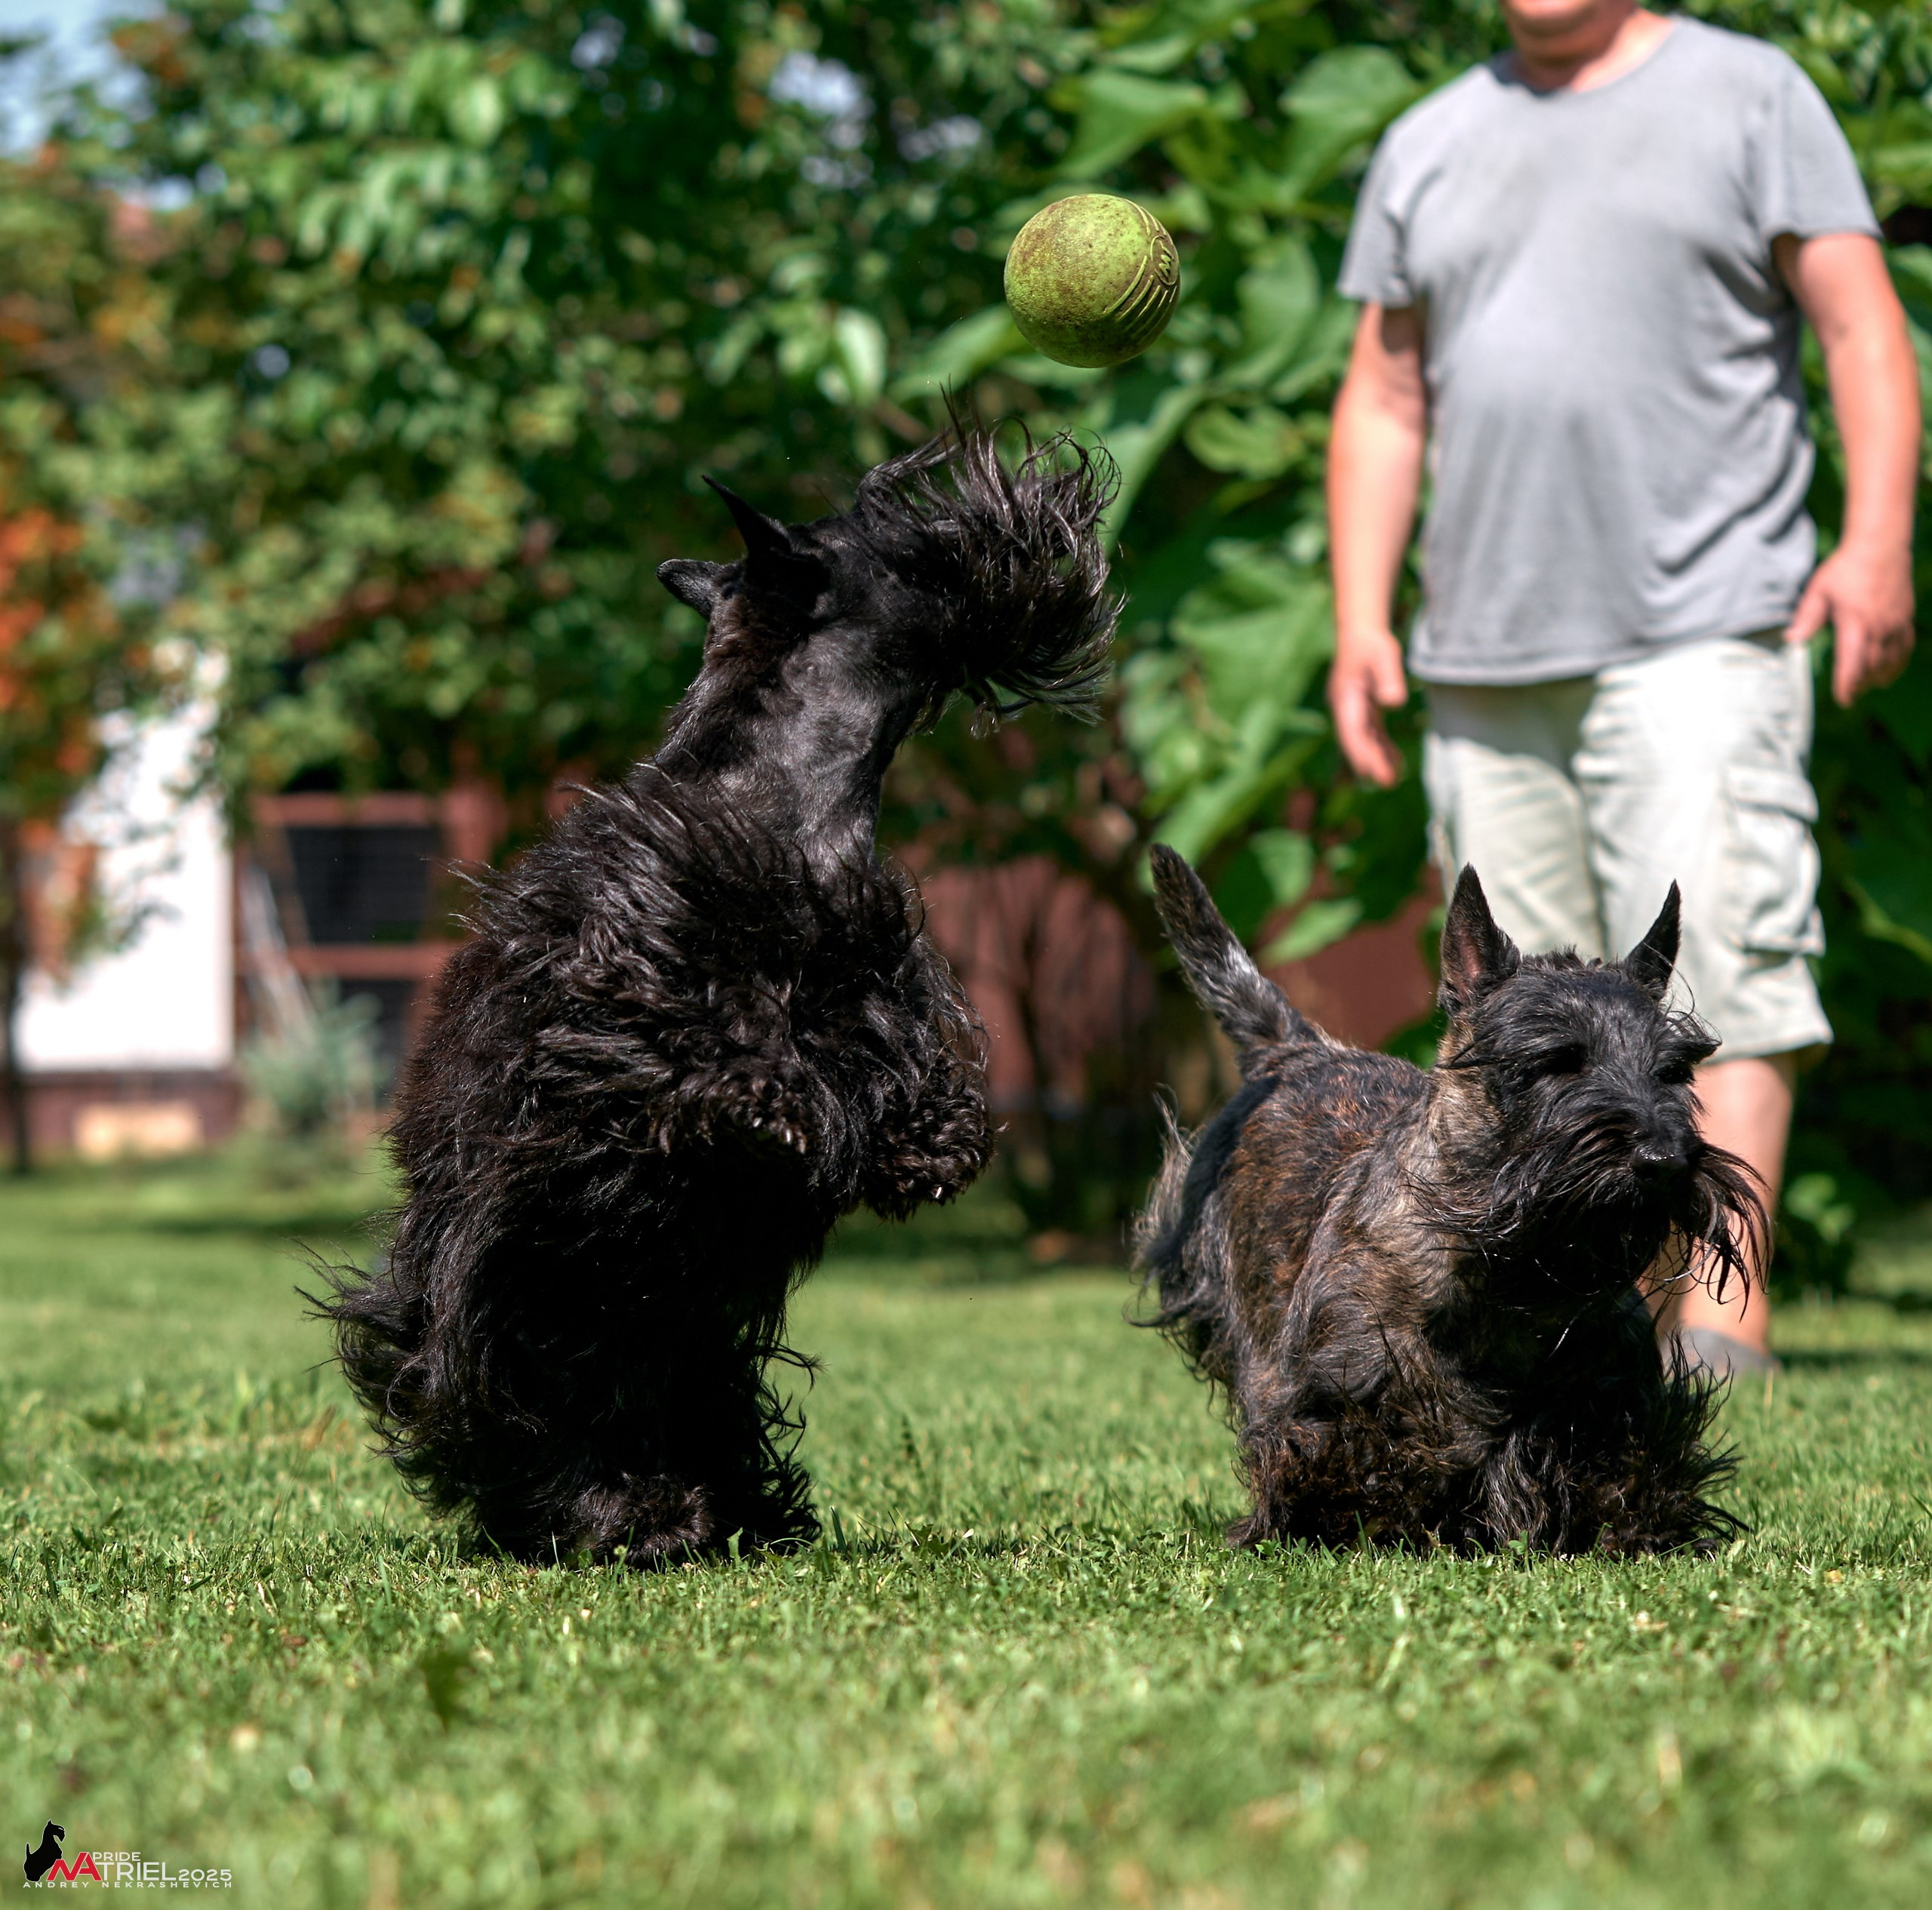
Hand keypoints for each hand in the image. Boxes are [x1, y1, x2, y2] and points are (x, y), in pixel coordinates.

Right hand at [1328, 627, 1407, 786]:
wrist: (1361, 632)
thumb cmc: (1372, 643)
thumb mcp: (1384, 656)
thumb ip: (1388, 679)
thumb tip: (1394, 702)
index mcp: (1345, 700)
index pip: (1352, 734)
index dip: (1362, 754)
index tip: (1374, 772)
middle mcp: (1345, 710)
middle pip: (1356, 743)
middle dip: (1370, 763)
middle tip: (1388, 783)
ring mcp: (1353, 711)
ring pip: (1364, 741)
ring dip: (1376, 759)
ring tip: (1393, 778)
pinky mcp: (1364, 709)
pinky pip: (1371, 734)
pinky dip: (1381, 747)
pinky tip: (1396, 760)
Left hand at [1785, 540, 1915, 706]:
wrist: (1881, 545)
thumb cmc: (1845, 568)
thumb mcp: (1818, 591)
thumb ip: (1806, 618)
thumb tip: (1790, 641)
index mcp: (1855, 624)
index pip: (1852, 665)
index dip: (1848, 686)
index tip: (1843, 700)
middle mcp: (1879, 628)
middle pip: (1873, 668)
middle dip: (1862, 684)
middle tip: (1851, 693)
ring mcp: (1896, 623)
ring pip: (1892, 661)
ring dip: (1880, 676)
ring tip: (1869, 686)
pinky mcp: (1905, 617)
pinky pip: (1906, 647)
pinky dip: (1898, 662)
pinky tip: (1890, 669)